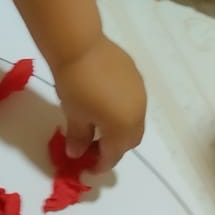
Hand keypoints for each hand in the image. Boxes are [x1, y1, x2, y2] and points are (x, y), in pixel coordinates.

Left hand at [52, 34, 145, 170]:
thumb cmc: (75, 85)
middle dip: (114, 147)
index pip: (115, 154)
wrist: (79, 46)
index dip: (101, 164)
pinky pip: (132, 100)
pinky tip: (103, 102)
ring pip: (134, 119)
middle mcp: (139, 111)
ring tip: (98, 124)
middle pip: (130, 138)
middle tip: (94, 148)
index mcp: (125, 127)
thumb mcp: (74, 115)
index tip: (88, 167)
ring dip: (119, 128)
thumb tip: (77, 153)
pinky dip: (121, 109)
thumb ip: (78, 138)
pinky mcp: (135, 74)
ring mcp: (140, 92)